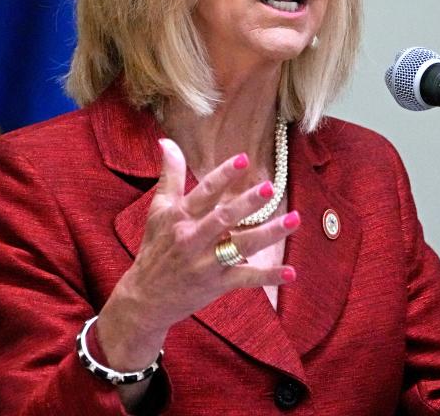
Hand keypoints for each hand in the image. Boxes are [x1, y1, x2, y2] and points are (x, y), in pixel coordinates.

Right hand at [96, 138, 299, 370]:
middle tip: (270, 188)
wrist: (145, 298)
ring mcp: (206, 263)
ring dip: (269, 234)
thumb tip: (166, 140)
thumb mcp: (158, 210)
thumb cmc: (154, 248)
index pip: (205, 191)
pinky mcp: (217, 284)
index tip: (243, 158)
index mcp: (180, 217)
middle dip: (247, 203)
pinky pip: (246, 279)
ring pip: (241, 246)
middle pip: (223, 218)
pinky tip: (291, 273)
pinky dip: (268, 276)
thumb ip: (169, 175)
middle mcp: (193, 238)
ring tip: (294, 219)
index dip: (223, 175)